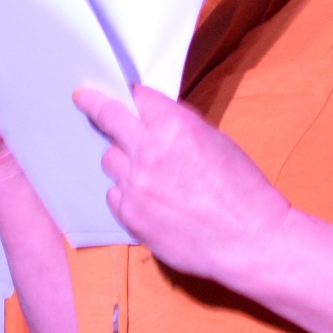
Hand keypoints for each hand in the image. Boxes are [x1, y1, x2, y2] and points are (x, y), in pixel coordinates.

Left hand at [78, 82, 289, 290]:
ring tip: (149, 173)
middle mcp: (148, 151)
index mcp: (175, 127)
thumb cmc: (242, 190)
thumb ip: (181, 127)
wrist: (248, 239)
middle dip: (95, 105)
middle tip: (84, 99)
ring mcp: (135, 184)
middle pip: (108, 119)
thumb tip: (157, 120)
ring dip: (124, 160)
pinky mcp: (129, 214)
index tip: (120, 93)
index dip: (133, 96)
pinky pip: (115, 194)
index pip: (138, 98)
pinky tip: (150, 200)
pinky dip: (127, 193)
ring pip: (111, 160)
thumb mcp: (218, 142)